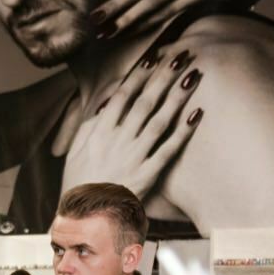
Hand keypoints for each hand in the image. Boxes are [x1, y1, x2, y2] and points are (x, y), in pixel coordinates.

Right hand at [63, 46, 203, 195]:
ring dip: (177, 97)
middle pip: (145, 102)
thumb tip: (108, 102)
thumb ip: (91, 124)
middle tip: (180, 57)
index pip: (123, 96)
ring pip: (159, 121)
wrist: (83, 217)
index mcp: (99, 132)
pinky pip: (169, 150)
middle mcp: (118, 140)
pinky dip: (183, 132)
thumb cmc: (79, 181)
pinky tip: (196, 115)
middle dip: (163, 78)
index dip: (140, 76)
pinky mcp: (148, 175)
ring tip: (193, 77)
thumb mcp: (77, 149)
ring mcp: (134, 157)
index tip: (153, 58)